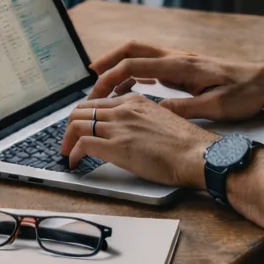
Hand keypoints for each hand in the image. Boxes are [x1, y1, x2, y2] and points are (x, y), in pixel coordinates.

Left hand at [59, 95, 209, 186]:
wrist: (197, 154)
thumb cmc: (186, 144)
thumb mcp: (160, 120)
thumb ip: (140, 120)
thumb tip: (129, 132)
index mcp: (135, 101)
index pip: (98, 102)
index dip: (84, 116)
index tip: (81, 127)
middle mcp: (123, 109)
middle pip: (81, 110)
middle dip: (70, 126)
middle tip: (68, 140)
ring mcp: (119, 126)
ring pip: (77, 124)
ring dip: (67, 140)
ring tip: (67, 152)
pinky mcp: (116, 146)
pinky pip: (82, 144)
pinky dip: (72, 153)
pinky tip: (74, 162)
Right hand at [86, 41, 263, 121]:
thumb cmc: (244, 95)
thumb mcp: (214, 108)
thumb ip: (182, 109)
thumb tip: (151, 111)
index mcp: (181, 66)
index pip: (134, 64)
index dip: (110, 77)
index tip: (95, 92)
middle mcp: (178, 57)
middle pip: (131, 49)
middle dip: (107, 62)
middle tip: (89, 79)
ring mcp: (180, 59)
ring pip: (140, 53)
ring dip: (118, 65)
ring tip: (102, 85)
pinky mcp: (185, 66)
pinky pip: (151, 63)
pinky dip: (134, 71)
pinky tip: (130, 87)